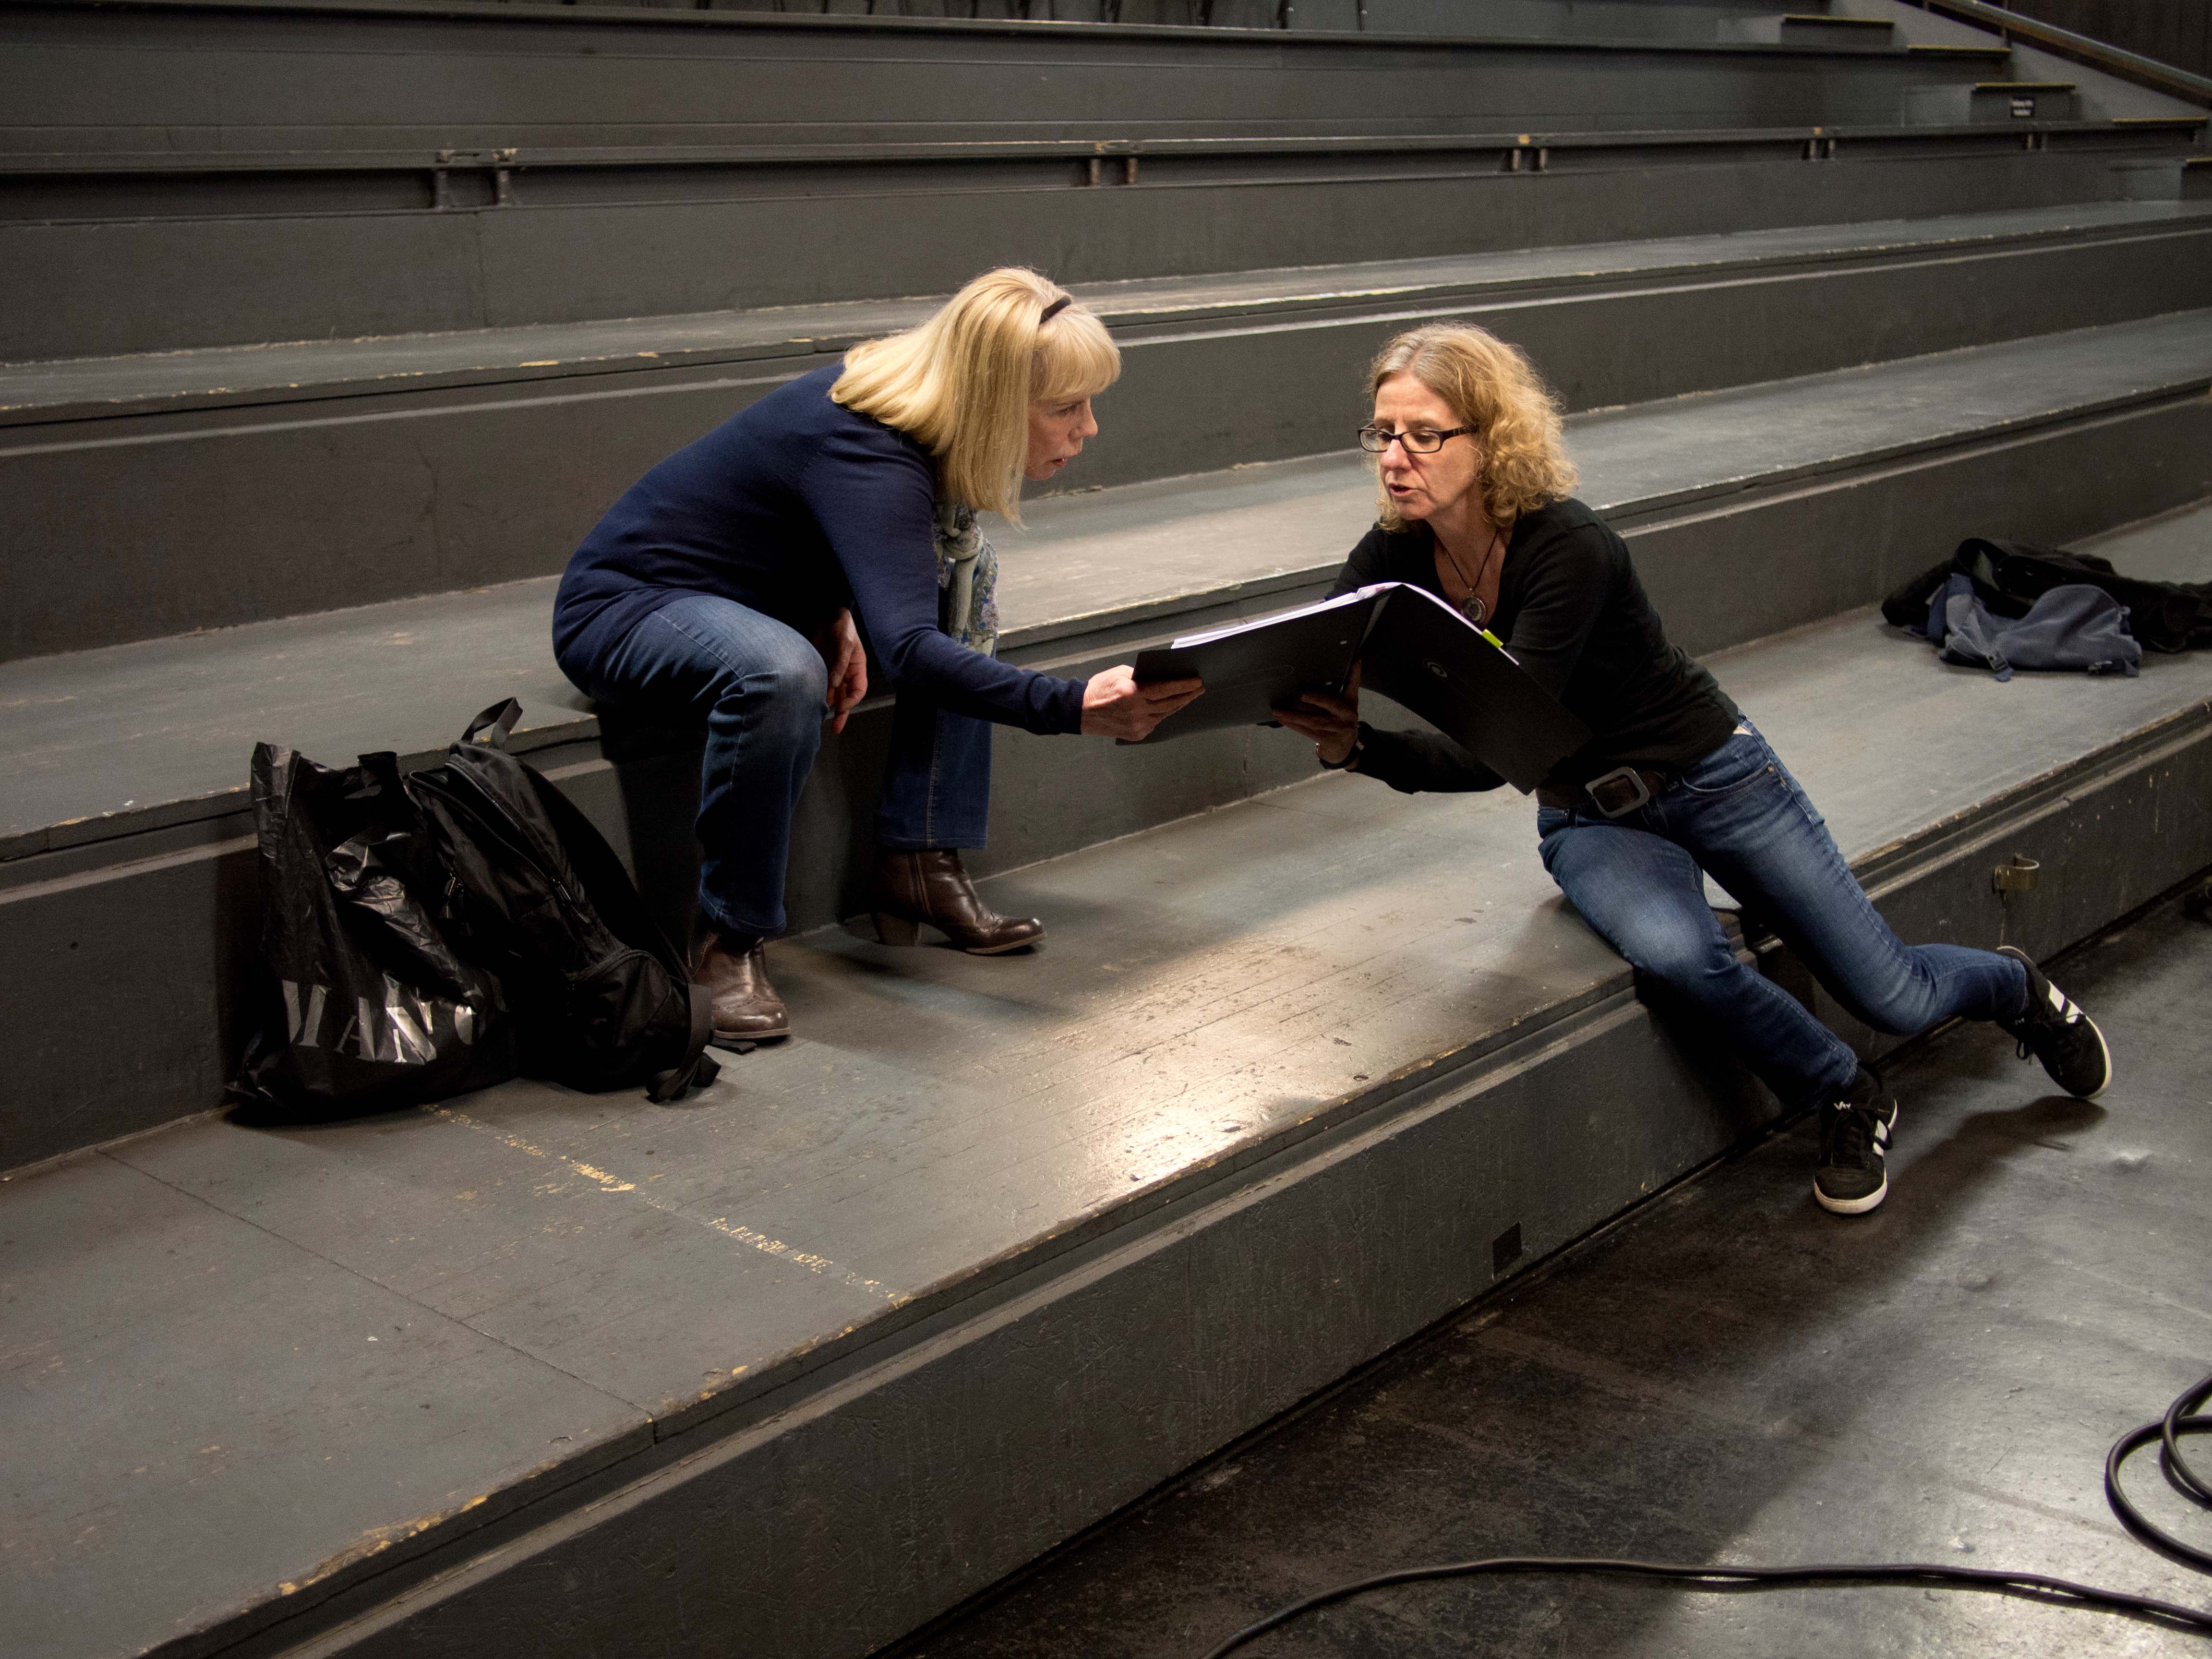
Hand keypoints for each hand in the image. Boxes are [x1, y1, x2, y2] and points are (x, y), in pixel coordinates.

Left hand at [816, 608, 867, 733]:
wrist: (825, 612)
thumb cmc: (841, 625)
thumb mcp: (844, 642)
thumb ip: (840, 663)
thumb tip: (835, 683)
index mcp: (857, 668)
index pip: (858, 690)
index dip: (852, 700)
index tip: (842, 706)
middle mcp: (846, 673)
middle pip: (846, 697)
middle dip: (842, 713)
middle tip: (836, 728)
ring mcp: (833, 671)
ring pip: (832, 694)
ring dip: (828, 706)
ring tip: (819, 719)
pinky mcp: (820, 668)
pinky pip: (820, 685)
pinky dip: (817, 694)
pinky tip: (811, 703)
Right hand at [1082, 666, 1202, 740]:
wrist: (1080, 712)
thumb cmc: (1099, 688)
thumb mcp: (1119, 674)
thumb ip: (1141, 676)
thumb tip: (1160, 677)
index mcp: (1133, 693)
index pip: (1165, 689)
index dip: (1184, 685)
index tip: (1197, 681)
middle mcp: (1138, 711)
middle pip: (1170, 703)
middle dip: (1187, 695)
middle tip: (1199, 689)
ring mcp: (1138, 725)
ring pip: (1165, 715)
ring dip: (1178, 705)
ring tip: (1188, 697)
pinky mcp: (1136, 735)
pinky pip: (1155, 723)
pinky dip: (1163, 714)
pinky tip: (1169, 708)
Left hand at [1272, 662, 1361, 765]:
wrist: (1343, 750)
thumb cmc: (1338, 722)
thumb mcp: (1343, 706)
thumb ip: (1340, 690)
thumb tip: (1329, 671)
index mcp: (1350, 703)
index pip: (1352, 685)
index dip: (1354, 672)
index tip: (1355, 660)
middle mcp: (1348, 715)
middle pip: (1331, 704)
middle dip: (1317, 698)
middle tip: (1302, 694)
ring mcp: (1340, 729)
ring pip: (1314, 720)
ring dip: (1294, 715)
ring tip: (1278, 710)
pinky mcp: (1329, 741)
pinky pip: (1308, 731)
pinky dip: (1294, 725)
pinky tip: (1282, 720)